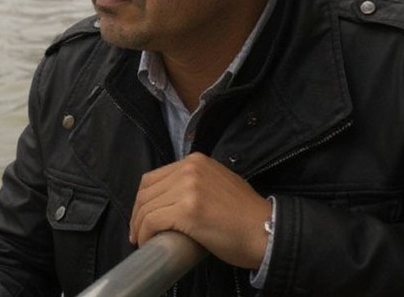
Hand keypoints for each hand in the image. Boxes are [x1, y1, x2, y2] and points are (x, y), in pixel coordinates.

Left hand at [129, 152, 271, 268]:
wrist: (266, 230)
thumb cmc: (245, 214)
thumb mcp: (218, 183)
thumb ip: (195, 183)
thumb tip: (171, 199)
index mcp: (195, 161)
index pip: (154, 177)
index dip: (143, 199)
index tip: (142, 216)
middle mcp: (189, 169)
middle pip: (146, 190)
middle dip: (137, 213)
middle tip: (137, 231)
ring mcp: (188, 188)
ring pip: (147, 206)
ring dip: (139, 225)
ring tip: (140, 239)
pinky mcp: (187, 210)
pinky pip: (153, 221)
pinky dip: (145, 233)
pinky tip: (146, 242)